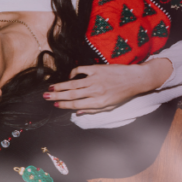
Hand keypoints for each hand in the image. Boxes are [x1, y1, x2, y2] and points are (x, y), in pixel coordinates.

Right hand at [44, 59, 172, 113]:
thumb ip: (93, 110)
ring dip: (60, 86)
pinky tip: (69, 76)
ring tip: (50, 87)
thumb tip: (77, 112)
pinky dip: (73, 73)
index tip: (55, 104)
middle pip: (71, 95)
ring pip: (73, 84)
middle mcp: (95, 92)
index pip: (76, 104)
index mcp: (98, 102)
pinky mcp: (96, 69)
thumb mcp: (110, 106)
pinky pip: (80, 71)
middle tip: (45, 96)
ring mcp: (95, 80)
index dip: (64, 105)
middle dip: (56, 95)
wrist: (136, 79)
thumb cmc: (123, 94)